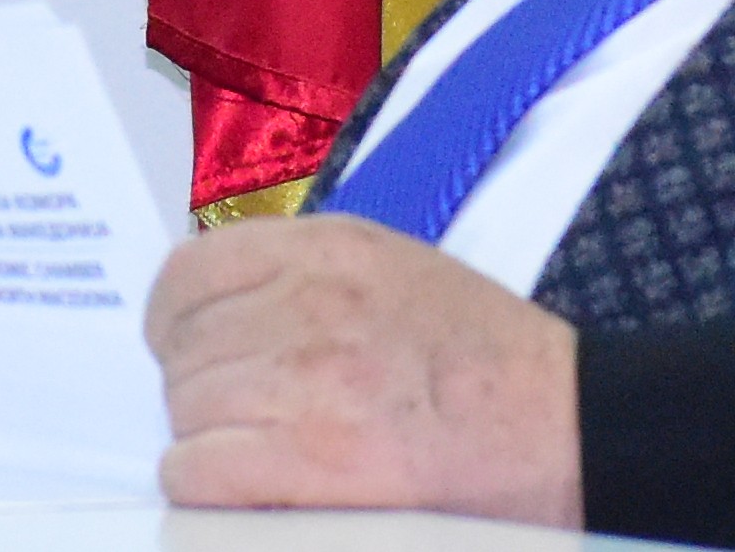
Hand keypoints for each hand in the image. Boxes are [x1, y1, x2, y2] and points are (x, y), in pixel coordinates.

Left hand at [147, 213, 580, 524]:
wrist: (560, 427)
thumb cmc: (484, 356)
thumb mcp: (396, 269)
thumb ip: (308, 274)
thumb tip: (219, 308)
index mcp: (331, 249)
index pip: (190, 272)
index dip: (174, 317)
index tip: (185, 344)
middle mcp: (310, 303)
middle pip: (184, 348)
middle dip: (200, 384)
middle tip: (242, 411)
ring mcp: (305, 382)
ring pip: (185, 410)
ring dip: (208, 437)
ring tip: (261, 447)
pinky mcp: (306, 461)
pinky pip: (195, 470)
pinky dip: (208, 483)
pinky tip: (251, 484)